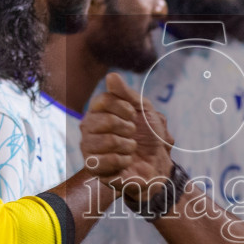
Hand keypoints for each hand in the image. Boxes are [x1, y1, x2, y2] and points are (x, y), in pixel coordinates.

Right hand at [80, 74, 173, 188]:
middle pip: (106, 120)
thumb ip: (126, 93)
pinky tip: (125, 162)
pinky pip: (107, 161)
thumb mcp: (143, 108)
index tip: (134, 116)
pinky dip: (123, 161)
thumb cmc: (147, 133)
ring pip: (108, 141)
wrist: (156, 161)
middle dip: (128, 128)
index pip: (104, 100)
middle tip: (132, 135)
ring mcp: (88, 147)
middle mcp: (88, 127)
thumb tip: (111, 76)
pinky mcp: (93, 167)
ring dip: (128, 146)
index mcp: (97, 110)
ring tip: (130, 149)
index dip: (125, 108)